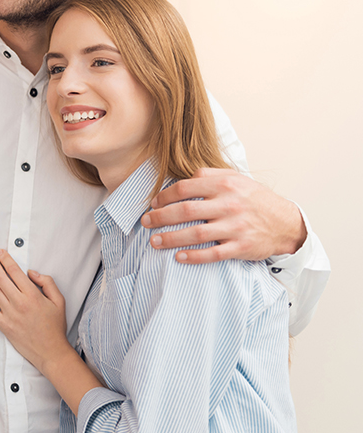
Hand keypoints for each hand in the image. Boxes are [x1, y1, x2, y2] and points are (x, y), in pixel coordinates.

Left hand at [0, 250, 69, 372]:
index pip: (14, 271)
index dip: (5, 260)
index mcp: (32, 295)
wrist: (51, 352)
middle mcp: (19, 303)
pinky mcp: (4, 325)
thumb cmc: (55, 327)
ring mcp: (9, 314)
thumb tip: (31, 272)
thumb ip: (47, 282)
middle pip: (1, 278)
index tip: (0, 253)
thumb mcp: (59, 301)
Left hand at [141, 168, 305, 263]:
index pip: (185, 188)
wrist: (285, 223)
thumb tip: (182, 178)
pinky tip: (179, 257)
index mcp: (225, 185)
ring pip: (196, 234)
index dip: (164, 196)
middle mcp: (229, 205)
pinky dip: (194, 256)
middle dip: (160, 217)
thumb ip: (209, 175)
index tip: (153, 203)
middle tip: (146, 222)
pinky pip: (213, 254)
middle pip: (185, 211)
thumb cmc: (254, 199)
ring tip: (154, 241)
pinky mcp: (241, 247)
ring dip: (171, 238)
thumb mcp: (235, 178)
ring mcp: (235, 227)